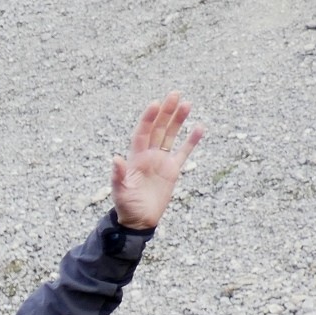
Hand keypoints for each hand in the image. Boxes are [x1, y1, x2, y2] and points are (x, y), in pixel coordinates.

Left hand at [109, 92, 202, 230]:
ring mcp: (161, 161)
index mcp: (135, 158)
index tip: (156, 104)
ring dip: (178, 120)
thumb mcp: (120, 191)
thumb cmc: (127, 206)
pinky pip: (184, 151)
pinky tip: (200, 127)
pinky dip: (191, 140)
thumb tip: (116, 158)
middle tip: (175, 94)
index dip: (148, 118)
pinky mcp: (172, 169)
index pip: (142, 133)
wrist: (140, 220)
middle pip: (158, 128)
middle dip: (166, 112)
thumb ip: (119, 175)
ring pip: (171, 135)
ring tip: (187, 104)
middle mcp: (148, 155)